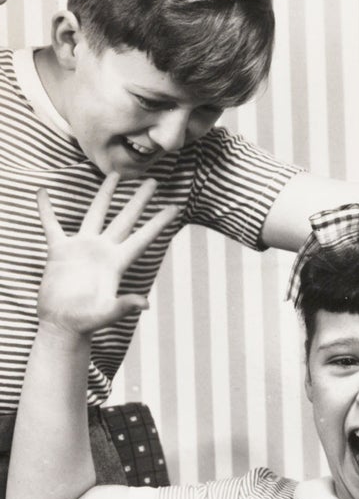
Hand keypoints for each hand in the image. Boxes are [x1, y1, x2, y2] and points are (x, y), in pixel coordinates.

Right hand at [36, 174, 176, 335]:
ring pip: (96, 213)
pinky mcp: (59, 250)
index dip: (159, 222)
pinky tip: (43, 192)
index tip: (175, 207)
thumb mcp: (106, 313)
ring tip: (115, 174)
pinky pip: (52, 224)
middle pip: (125, 219)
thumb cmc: (86, 322)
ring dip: (105, 194)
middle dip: (139, 200)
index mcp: (117, 263)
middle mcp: (103, 250)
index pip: (142, 237)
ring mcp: (81, 247)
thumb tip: (145, 305)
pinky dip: (46, 209)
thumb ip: (124, 306)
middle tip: (153, 180)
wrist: (63, 323)